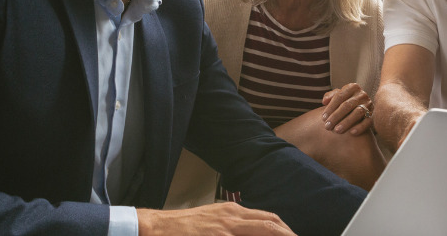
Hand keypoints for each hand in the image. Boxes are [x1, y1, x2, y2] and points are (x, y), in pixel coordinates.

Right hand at [138, 203, 296, 234]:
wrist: (157, 227)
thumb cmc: (184, 228)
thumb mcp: (213, 220)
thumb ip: (233, 225)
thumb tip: (253, 231)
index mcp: (232, 212)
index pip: (269, 219)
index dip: (285, 230)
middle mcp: (232, 217)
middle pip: (271, 224)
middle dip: (289, 235)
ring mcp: (225, 230)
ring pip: (263, 230)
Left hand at [321, 83, 373, 134]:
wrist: (363, 108)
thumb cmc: (346, 101)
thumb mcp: (339, 96)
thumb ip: (331, 96)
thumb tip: (325, 101)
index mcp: (352, 87)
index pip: (339, 96)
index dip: (330, 107)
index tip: (323, 118)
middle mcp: (362, 94)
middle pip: (347, 105)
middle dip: (336, 116)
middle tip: (327, 126)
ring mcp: (369, 105)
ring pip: (357, 113)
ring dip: (346, 122)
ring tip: (337, 130)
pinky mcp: (374, 115)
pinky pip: (368, 121)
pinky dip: (360, 127)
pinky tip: (352, 133)